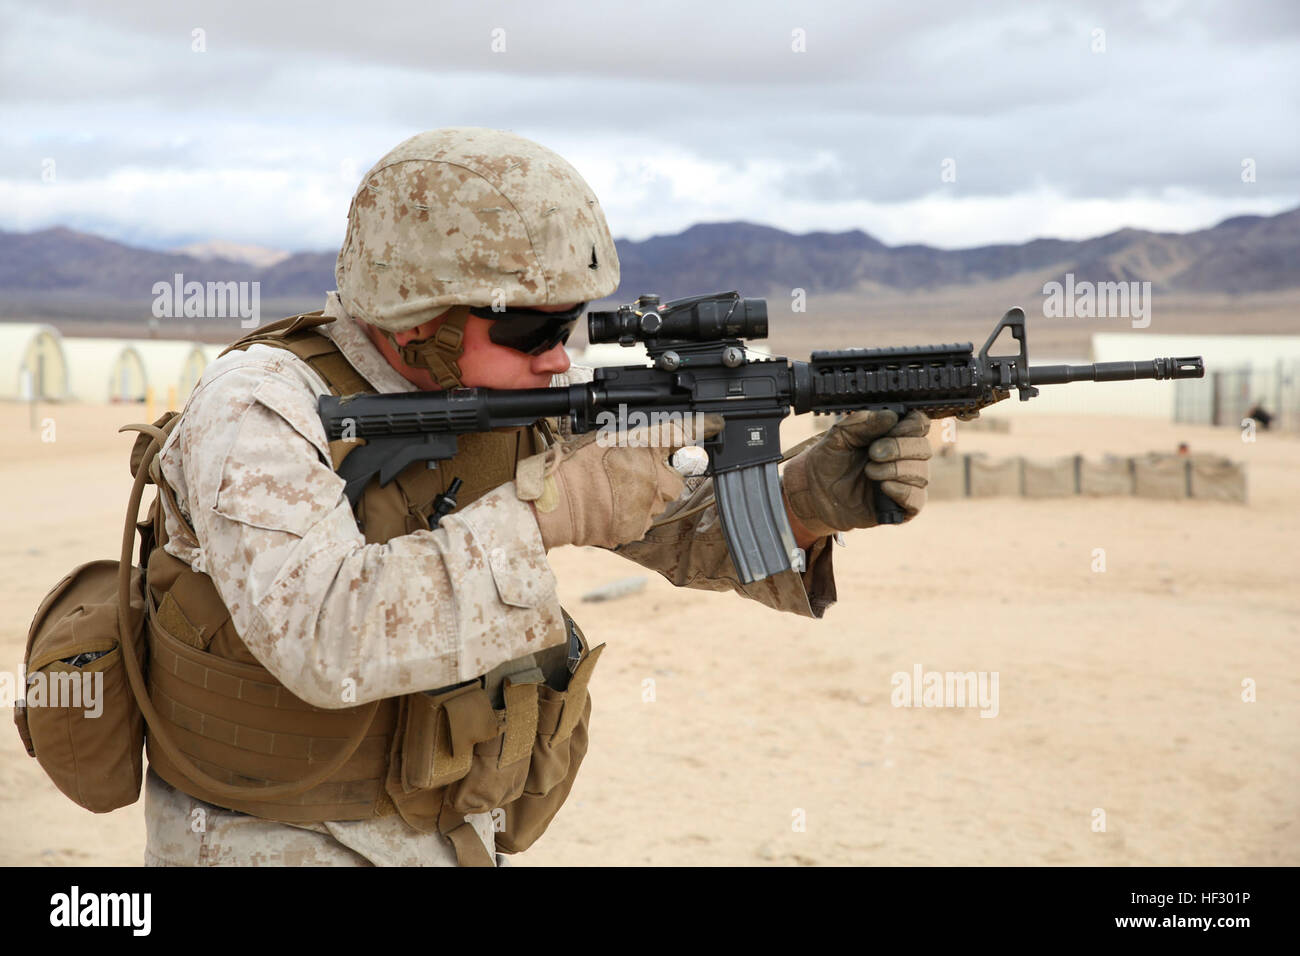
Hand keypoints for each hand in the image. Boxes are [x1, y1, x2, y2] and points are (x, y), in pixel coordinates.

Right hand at [516, 415, 722, 549]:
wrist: (558, 503)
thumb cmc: (574, 466)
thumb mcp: (604, 436)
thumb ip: (635, 436)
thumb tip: (656, 434)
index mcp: (646, 449)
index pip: (682, 432)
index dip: (704, 426)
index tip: (717, 423)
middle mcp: (656, 478)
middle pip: (674, 477)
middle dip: (661, 476)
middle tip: (632, 474)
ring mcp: (650, 506)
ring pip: (659, 501)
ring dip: (645, 497)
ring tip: (614, 493)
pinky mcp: (639, 528)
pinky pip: (644, 521)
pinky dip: (632, 516)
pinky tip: (611, 508)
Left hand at [782, 409, 930, 535]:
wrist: (814, 491)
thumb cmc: (829, 461)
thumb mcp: (838, 436)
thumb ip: (861, 422)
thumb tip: (890, 416)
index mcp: (894, 436)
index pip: (920, 425)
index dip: (911, 425)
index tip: (892, 428)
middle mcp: (905, 458)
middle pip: (924, 448)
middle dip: (899, 448)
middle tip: (873, 452)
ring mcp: (905, 483)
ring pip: (921, 474)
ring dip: (895, 470)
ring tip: (869, 471)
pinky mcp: (900, 507)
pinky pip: (917, 500)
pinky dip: (902, 491)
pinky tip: (883, 487)